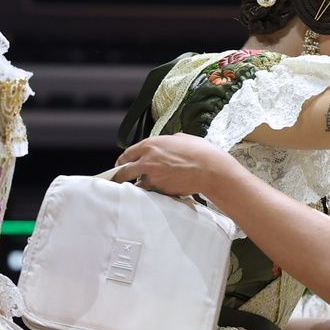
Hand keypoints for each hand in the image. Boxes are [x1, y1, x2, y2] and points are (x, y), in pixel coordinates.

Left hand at [114, 134, 237, 197]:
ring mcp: (153, 177)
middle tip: (119, 179)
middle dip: (120, 176)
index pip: (127, 154)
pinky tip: (162, 186)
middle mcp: (147, 161)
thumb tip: (161, 146)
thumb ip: (164, 142)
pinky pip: (152, 191)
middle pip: (124, 172)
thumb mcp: (179, 138)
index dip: (122, 161)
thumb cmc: (199, 151)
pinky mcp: (161, 189)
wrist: (211, 169)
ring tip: (149, 182)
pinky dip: (154, 190)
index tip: (120, 164)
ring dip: (141, 183)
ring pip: (138, 183)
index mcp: (150, 145)